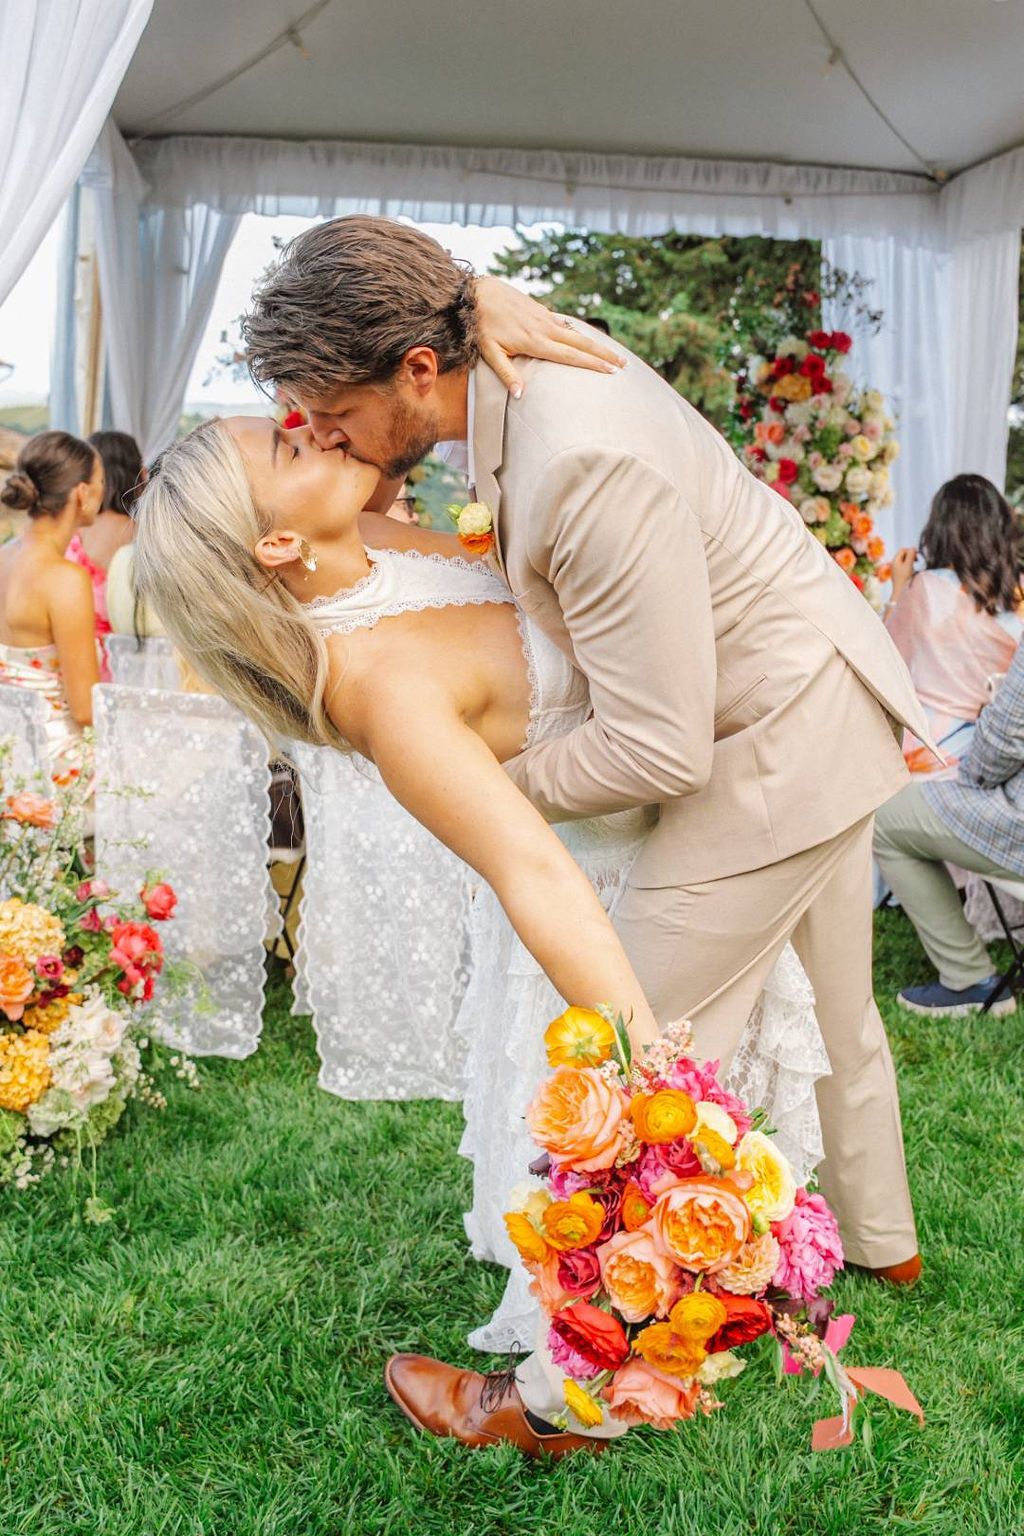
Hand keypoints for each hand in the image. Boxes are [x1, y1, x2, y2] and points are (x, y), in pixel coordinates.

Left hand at [474, 276, 623, 397]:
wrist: (478, 292)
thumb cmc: (482, 326)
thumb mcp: (489, 353)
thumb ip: (506, 374)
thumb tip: (520, 395)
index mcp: (535, 341)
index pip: (570, 356)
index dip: (592, 364)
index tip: (611, 371)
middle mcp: (545, 328)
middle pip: (582, 343)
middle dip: (604, 354)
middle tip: (624, 365)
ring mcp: (545, 317)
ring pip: (577, 332)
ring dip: (596, 343)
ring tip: (613, 354)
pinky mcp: (542, 310)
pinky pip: (566, 324)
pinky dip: (580, 332)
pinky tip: (587, 339)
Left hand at [890, 546, 916, 598]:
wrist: (900, 591)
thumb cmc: (904, 578)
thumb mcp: (908, 565)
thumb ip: (910, 555)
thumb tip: (913, 548)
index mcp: (895, 560)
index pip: (903, 550)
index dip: (910, 550)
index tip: (917, 555)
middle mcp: (894, 563)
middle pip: (903, 554)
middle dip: (910, 555)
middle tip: (917, 560)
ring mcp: (896, 568)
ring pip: (904, 560)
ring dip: (910, 560)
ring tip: (914, 565)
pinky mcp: (899, 573)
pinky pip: (904, 565)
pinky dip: (909, 565)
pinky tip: (912, 570)